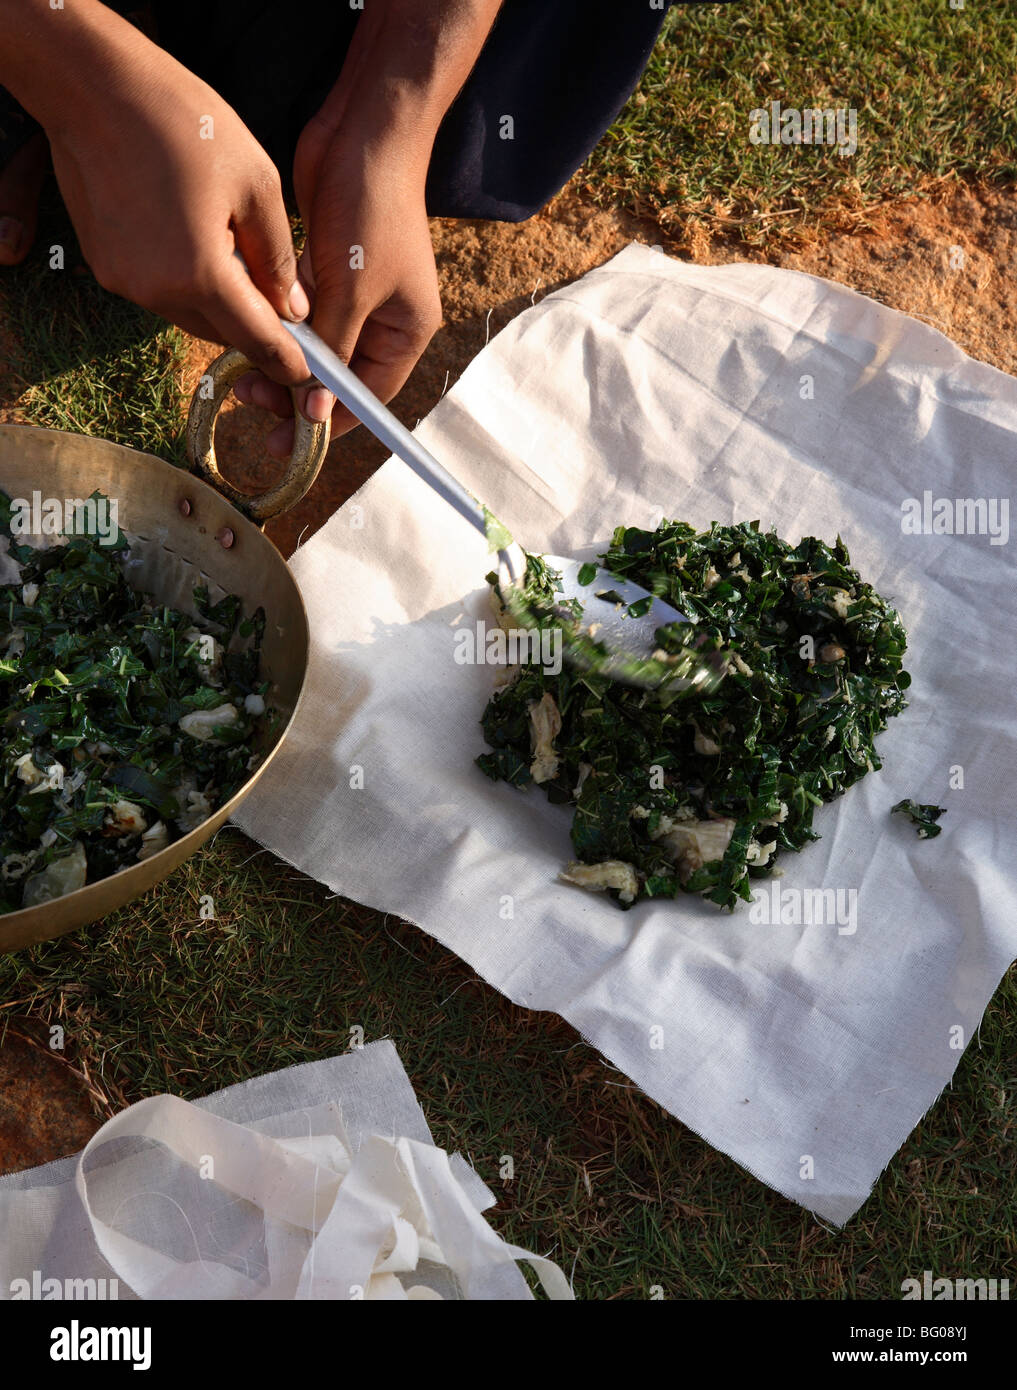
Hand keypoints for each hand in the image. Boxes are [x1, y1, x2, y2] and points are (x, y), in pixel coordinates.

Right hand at [41, 16, 309, 384]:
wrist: (95, 86)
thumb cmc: (183, 123)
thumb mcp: (257, 184)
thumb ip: (279, 258)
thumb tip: (295, 310)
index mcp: (201, 276)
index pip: (257, 341)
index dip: (287, 361)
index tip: (307, 374)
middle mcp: (157, 291)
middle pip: (222, 334)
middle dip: (254, 328)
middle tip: (282, 305)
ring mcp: (125, 282)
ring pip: (190, 315)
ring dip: (219, 304)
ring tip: (238, 258)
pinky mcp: (105, 266)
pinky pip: (158, 292)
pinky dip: (185, 282)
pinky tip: (196, 240)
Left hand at [233, 114, 442, 455]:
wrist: (365, 134)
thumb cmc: (371, 211)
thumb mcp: (350, 294)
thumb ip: (331, 354)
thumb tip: (312, 410)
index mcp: (406, 333)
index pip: (367, 399)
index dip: (325, 422)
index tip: (284, 440)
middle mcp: (385, 321)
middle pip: (338, 378)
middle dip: (294, 390)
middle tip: (248, 396)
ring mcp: (357, 296)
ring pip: (316, 347)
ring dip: (281, 357)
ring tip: (239, 368)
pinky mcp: (330, 271)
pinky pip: (303, 314)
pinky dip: (279, 324)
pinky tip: (249, 325)